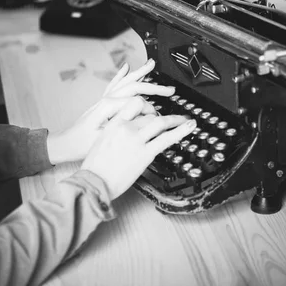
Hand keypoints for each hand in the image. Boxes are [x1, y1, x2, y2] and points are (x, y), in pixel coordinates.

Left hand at [47, 59, 174, 163]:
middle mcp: (106, 99)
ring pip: (125, 82)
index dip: (151, 108)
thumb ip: (123, 126)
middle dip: (153, 87)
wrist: (65, 145)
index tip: (159, 118)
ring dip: (139, 73)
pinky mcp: (103, 102)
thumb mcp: (105, 138)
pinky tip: (126, 67)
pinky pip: (114, 84)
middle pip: (134, 87)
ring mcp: (104, 99)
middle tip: (169, 90)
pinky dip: (121, 74)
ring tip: (150, 65)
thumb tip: (143, 120)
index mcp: (108, 106)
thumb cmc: (82, 144)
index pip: (137, 101)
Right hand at [80, 97, 196, 200]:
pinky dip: (181, 131)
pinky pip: (166, 139)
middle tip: (171, 119)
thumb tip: (127, 132)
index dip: (146, 105)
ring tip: (185, 120)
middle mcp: (126, 128)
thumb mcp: (101, 141)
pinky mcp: (145, 154)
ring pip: (160, 122)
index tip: (152, 110)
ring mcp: (136, 140)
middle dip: (161, 117)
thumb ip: (115, 132)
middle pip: (149, 115)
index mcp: (114, 123)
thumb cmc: (95, 167)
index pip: (134, 103)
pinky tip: (190, 126)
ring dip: (176, 120)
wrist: (95, 182)